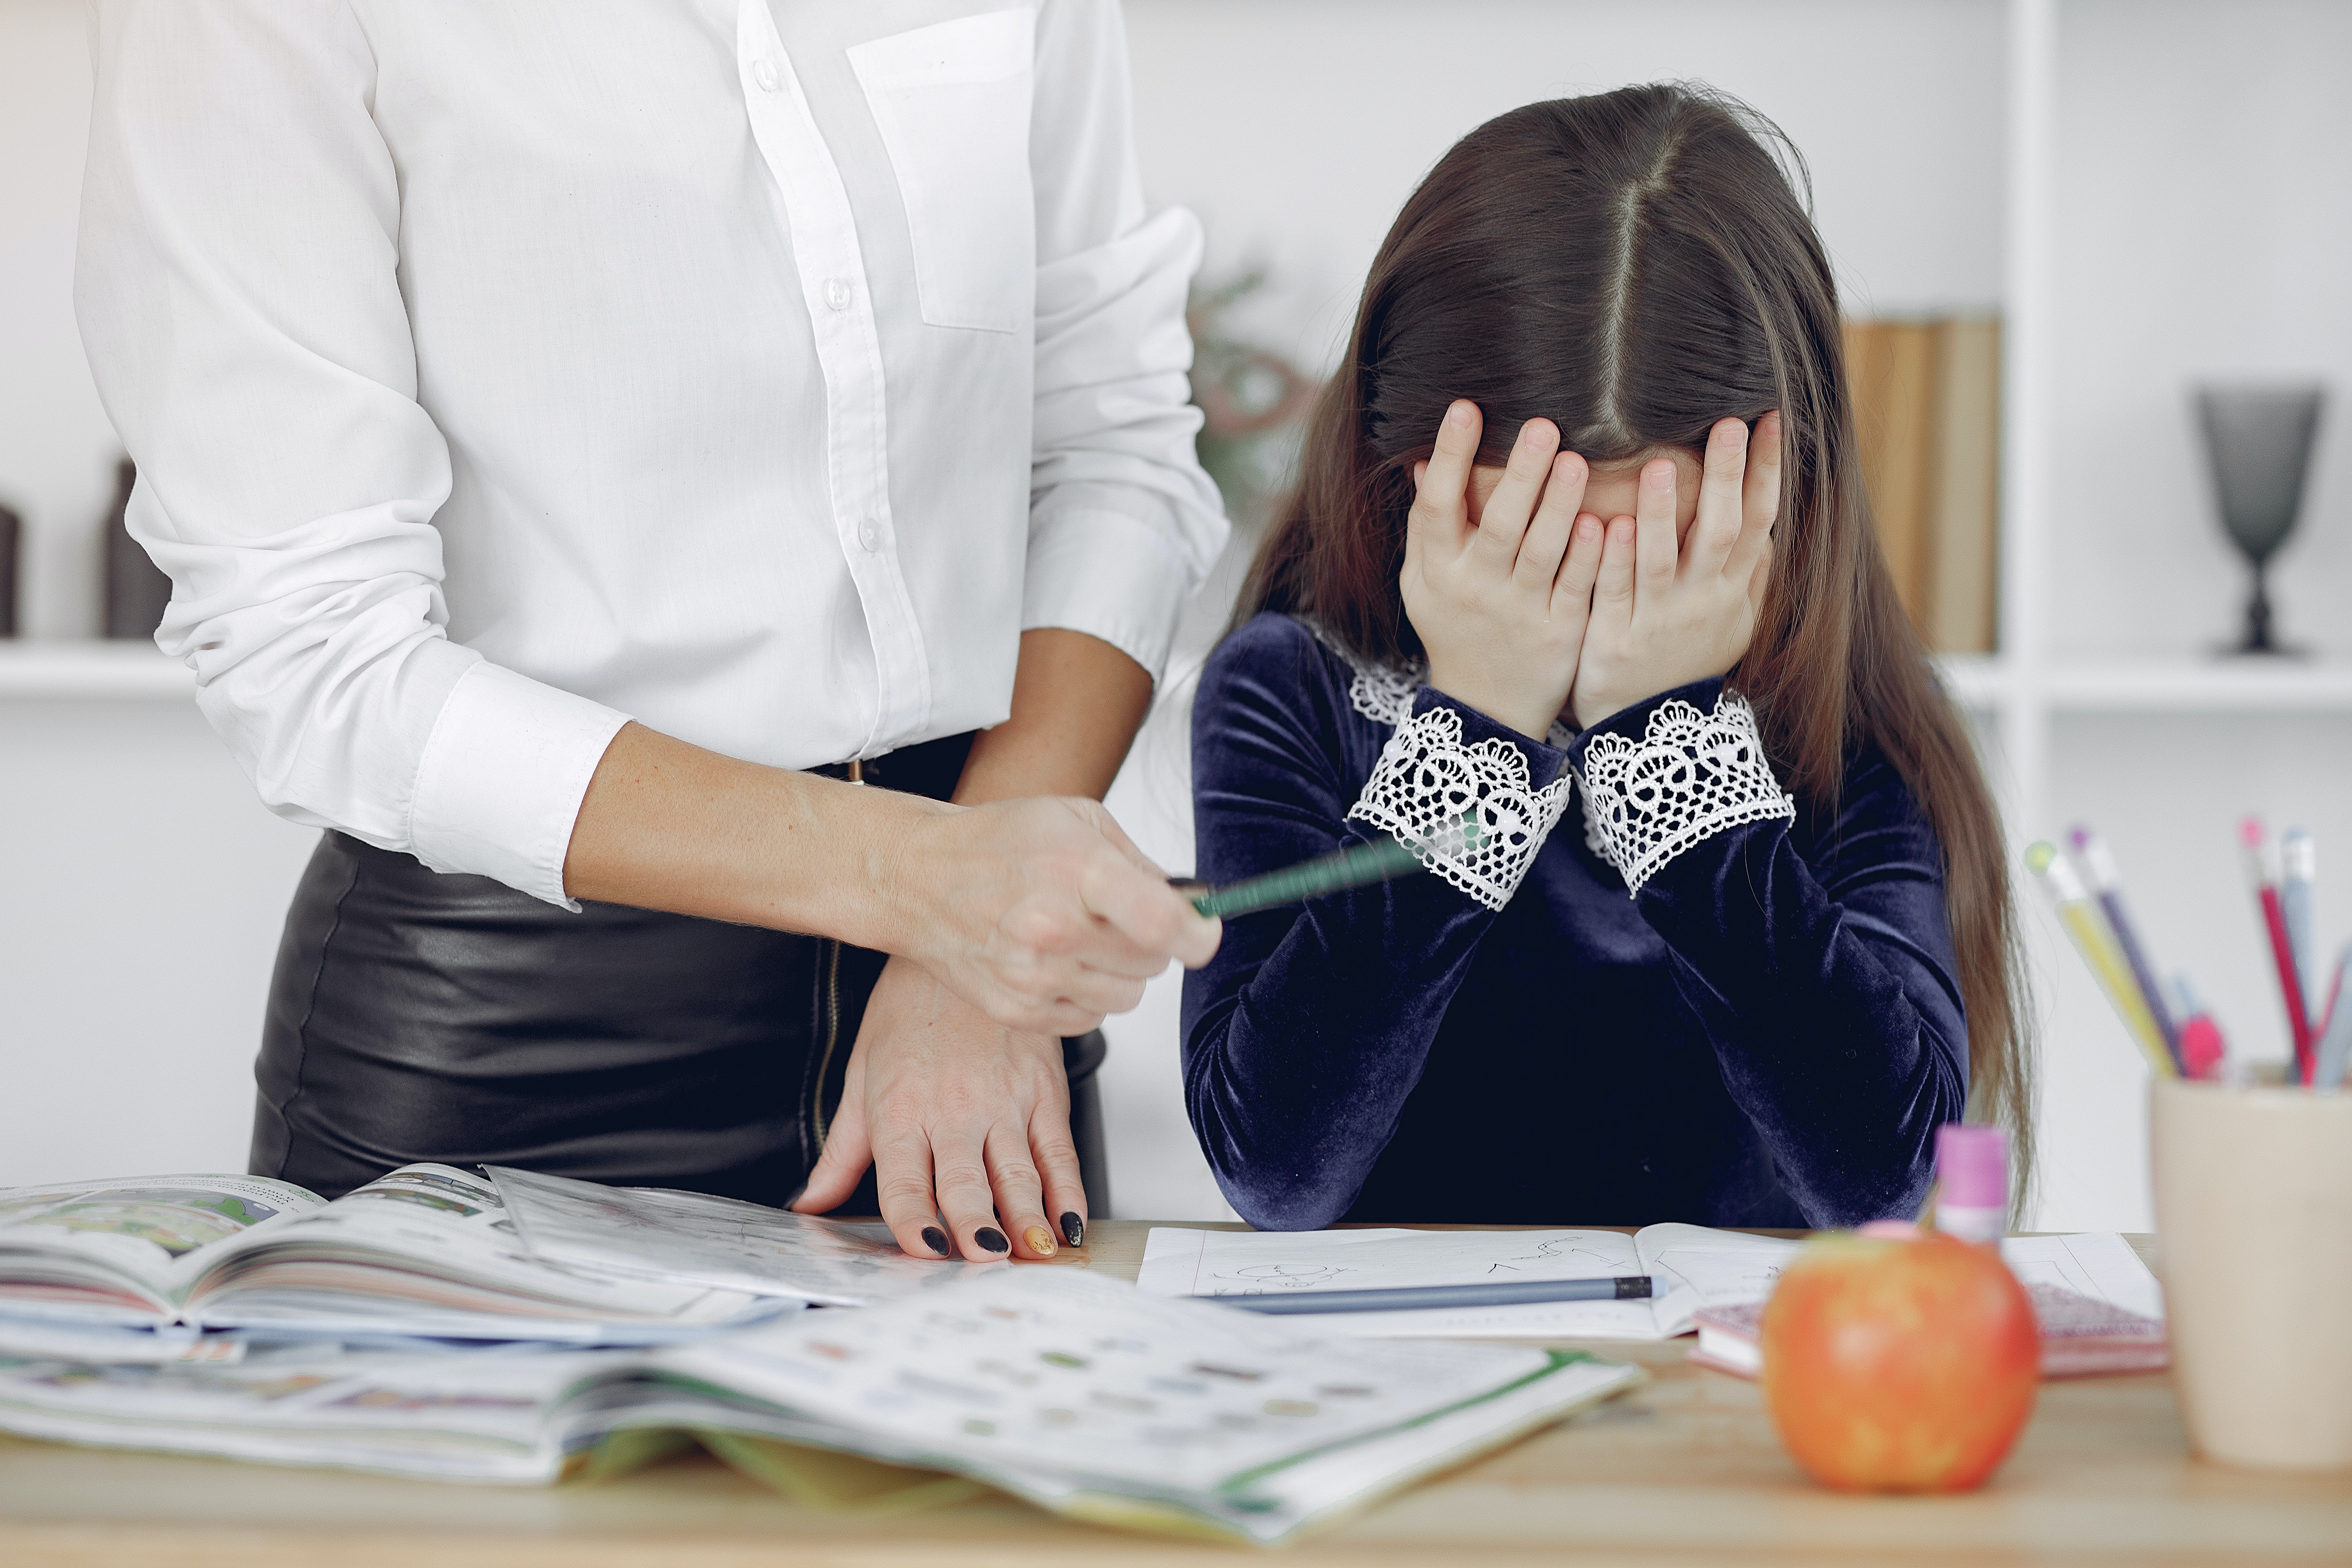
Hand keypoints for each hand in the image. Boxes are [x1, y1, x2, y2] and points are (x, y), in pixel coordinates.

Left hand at [792, 956, 1083, 1262]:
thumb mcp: (862, 1075)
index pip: (903, 1178)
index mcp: (900, 1110)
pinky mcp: (1044, 1090)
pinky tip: (1070, 1223)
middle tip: (985, 1259)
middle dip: (975, 1226)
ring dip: (1027, 1217)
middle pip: (964, 1181)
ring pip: (1017, 1172)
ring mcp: (1004, 1101)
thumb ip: (842, 1150)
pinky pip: (1058, 1150)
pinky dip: (1069, 1191)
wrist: (961, 944)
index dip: (913, 1219)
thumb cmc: (909, 1009)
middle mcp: (953, 1109)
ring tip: (1033, 1253)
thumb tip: (810, 1203)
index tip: (925, 1251)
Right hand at [896, 795, 1217, 1036]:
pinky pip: (1090, 1019)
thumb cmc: (997, 843)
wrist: (918, 878)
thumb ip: (1141, 863)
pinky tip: (1058, 961)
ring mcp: (1033, 976)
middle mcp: (1054, 929)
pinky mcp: (1018, 1010)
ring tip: (1082, 937)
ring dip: (1119, 972)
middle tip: (1118, 917)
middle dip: (1150, 942)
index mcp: (1076, 871)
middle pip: (1151, 963)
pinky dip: (1086, 994)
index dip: (1198, 934)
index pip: (1163, 923)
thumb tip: (1193, 904)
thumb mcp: (1077, 820)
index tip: (1203, 931)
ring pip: (1127, 997)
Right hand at [1401, 401, 1605, 740]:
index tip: (1465, 407)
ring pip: (1540, 553)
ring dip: (1558, 506)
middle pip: (1497, 525)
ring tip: (1576, 461)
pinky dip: (1587, 558)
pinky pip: (1575, 589)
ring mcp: (1519, 611)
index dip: (1449, 456)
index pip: (1436, 505)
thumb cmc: (1454, 628)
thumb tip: (1419, 462)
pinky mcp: (1560, 632)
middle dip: (1520, 475)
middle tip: (1542, 425)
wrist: (1486, 709)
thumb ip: (1425, 527)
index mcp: (1438, 570)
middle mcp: (1475, 588)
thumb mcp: (1424, 583)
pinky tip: (1601, 522)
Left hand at [1569, 413, 1778, 729]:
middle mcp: (1703, 601)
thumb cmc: (1687, 664)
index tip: (1768, 418)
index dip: (1765, 469)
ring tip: (1657, 464)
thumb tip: (1769, 530)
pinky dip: (1612, 561)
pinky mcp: (1615, 640)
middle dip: (1726, 477)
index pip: (1757, 519)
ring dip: (1661, 513)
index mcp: (1732, 590)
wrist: (1650, 733)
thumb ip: (1751, 578)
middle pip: (1720, 531)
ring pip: (1662, 560)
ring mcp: (1659, 621)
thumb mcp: (1733, 625)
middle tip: (1727, 423)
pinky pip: (1614, 594)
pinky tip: (1605, 524)